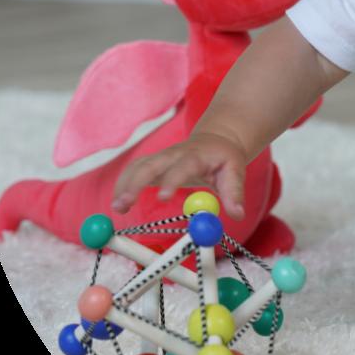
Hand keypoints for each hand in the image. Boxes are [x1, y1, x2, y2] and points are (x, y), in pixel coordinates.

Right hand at [112, 132, 248, 220]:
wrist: (216, 140)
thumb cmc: (225, 158)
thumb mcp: (235, 171)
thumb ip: (234, 192)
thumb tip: (238, 214)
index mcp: (196, 156)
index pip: (182, 167)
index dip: (171, 180)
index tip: (162, 198)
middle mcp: (174, 154)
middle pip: (150, 164)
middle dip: (135, 183)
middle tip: (124, 204)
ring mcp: (161, 157)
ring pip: (138, 166)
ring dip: (124, 184)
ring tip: (117, 207)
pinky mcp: (153, 163)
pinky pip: (134, 170)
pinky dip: (123, 184)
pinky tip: (118, 202)